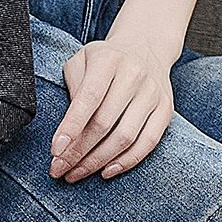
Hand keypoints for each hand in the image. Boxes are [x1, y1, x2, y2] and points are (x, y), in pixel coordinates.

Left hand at [50, 28, 174, 181]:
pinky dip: (126, 161)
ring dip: (98, 161)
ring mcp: (153, 93)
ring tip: (78, 173)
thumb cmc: (105, 60)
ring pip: (125, 137)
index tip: (56, 151)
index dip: (71, 127)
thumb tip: (67, 131)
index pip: (88, 99)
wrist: (145, 47)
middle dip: (79, 151)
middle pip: (105, 123)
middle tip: (60, 169)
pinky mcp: (166, 109)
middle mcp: (134, 75)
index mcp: (108, 59)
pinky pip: (148, 143)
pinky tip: (106, 171)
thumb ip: (72, 88)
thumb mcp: (81, 60)